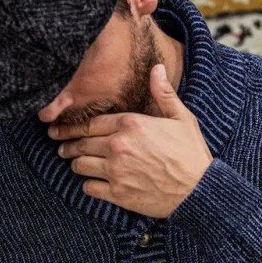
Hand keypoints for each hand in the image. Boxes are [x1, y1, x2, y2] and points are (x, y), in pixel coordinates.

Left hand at [47, 63, 212, 218]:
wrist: (199, 190)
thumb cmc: (191, 153)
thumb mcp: (182, 118)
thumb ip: (163, 93)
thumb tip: (157, 68)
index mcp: (131, 124)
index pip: (90, 123)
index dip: (73, 126)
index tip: (62, 128)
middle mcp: (119, 146)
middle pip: (81, 143)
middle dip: (68, 145)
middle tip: (62, 147)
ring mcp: (116, 171)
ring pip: (80, 165)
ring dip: (76, 164)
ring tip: (75, 163)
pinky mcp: (118, 194)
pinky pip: (89, 188)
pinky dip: (88, 185)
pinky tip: (92, 182)